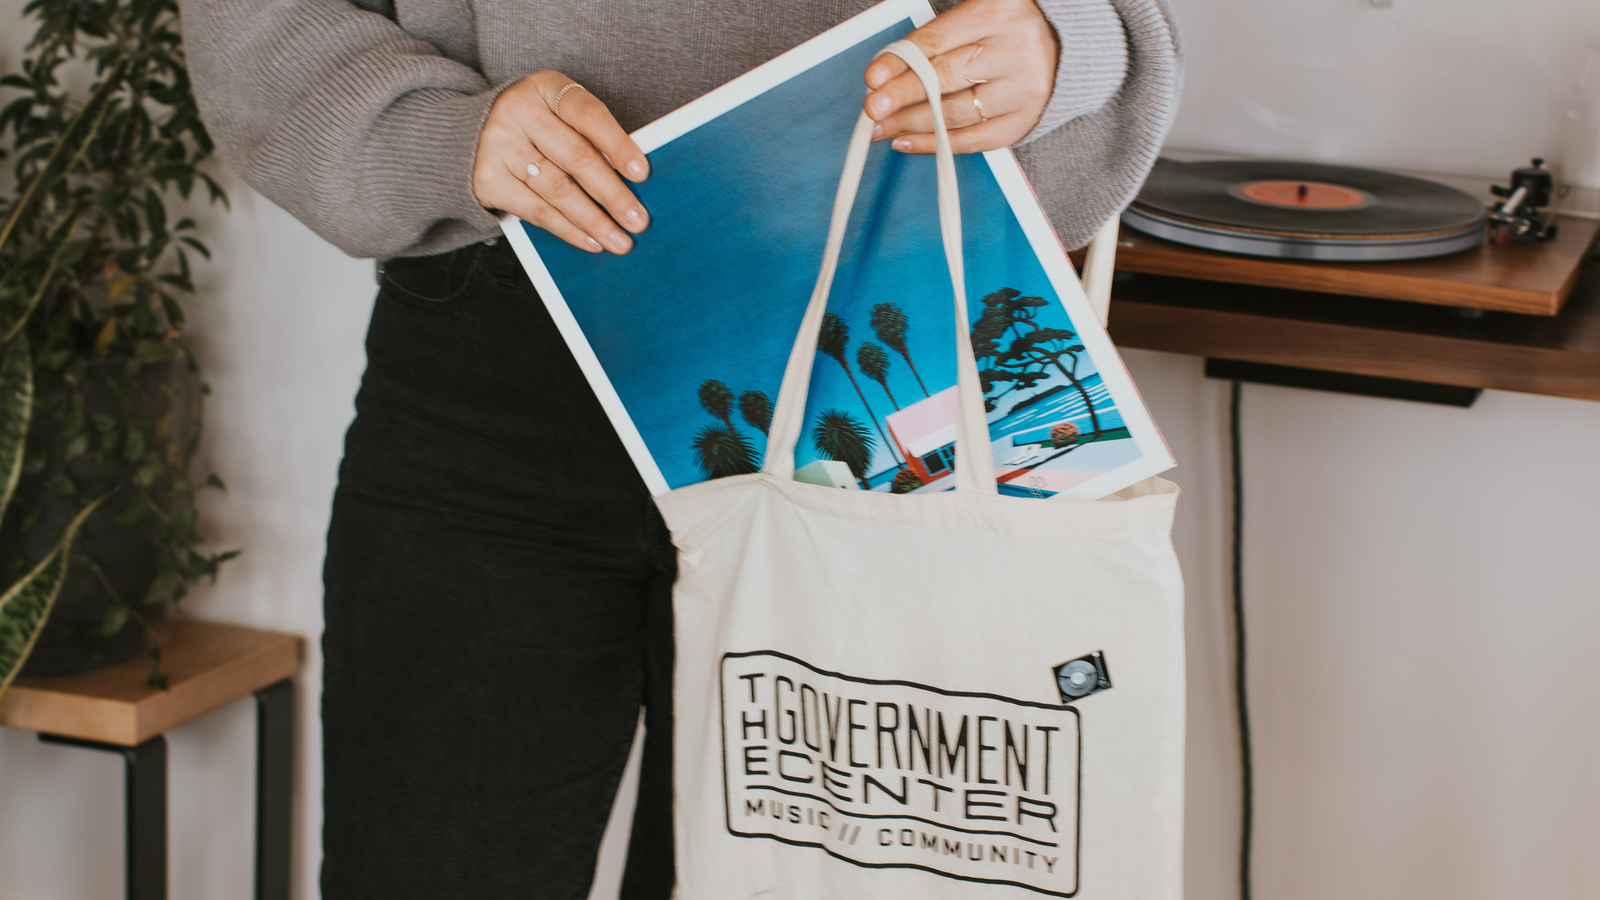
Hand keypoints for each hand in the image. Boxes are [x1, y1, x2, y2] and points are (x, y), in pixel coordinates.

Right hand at [473, 71, 649, 253]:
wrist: (468, 134)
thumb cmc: (534, 127)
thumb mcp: (558, 114)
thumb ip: (589, 136)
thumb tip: (634, 181)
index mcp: (546, 87)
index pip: (589, 114)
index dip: (617, 145)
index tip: (641, 173)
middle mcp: (519, 111)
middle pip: (576, 157)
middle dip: (612, 194)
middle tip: (638, 220)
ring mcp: (499, 145)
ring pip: (558, 190)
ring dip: (594, 220)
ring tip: (620, 240)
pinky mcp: (488, 179)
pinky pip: (537, 211)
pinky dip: (568, 229)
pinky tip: (591, 240)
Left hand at [863, 0, 1057, 153]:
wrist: (1060, 45)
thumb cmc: (1000, 30)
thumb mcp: (972, 18)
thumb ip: (932, 41)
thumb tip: (882, 78)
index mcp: (997, 12)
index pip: (936, 42)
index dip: (900, 62)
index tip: (872, 78)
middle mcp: (1014, 50)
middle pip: (944, 79)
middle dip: (901, 97)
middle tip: (871, 110)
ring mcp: (1023, 88)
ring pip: (955, 114)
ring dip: (911, 124)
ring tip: (881, 128)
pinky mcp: (1025, 119)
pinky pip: (973, 140)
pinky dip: (936, 144)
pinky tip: (907, 142)